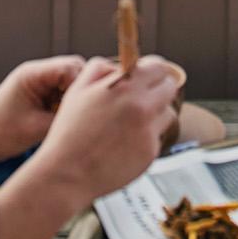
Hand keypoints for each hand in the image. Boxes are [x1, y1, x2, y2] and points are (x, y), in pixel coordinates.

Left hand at [0, 55, 84, 162]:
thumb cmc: (1, 135)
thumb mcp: (38, 128)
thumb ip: (66, 117)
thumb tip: (92, 114)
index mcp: (33, 74)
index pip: (71, 68)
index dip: (83, 86)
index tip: (87, 108)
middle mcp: (36, 72)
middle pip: (73, 71)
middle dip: (81, 91)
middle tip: (82, 114)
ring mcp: (37, 82)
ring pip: (70, 82)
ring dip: (74, 99)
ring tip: (71, 119)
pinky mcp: (38, 93)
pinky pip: (61, 93)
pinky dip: (66, 105)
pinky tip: (64, 121)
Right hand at [26, 55, 182, 204]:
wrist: (68, 173)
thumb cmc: (70, 132)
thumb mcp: (78, 89)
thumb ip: (100, 69)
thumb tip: (120, 66)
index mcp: (125, 86)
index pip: (159, 67)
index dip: (153, 70)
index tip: (148, 76)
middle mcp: (142, 106)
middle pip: (170, 88)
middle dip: (159, 89)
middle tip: (144, 98)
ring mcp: (148, 131)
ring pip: (168, 114)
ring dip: (156, 115)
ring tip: (132, 124)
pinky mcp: (150, 153)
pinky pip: (158, 138)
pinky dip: (147, 138)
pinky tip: (126, 143)